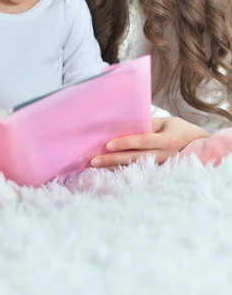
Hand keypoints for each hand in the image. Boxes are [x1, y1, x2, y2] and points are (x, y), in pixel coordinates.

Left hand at [91, 117, 208, 169]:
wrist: (200, 148)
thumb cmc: (180, 130)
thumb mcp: (167, 122)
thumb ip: (149, 124)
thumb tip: (126, 123)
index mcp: (167, 140)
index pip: (144, 141)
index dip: (126, 142)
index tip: (108, 144)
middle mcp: (165, 155)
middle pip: (135, 158)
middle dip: (113, 160)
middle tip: (94, 160)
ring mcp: (162, 166)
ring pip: (135, 167)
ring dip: (114, 167)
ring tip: (97, 166)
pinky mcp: (158, 172)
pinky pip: (139, 171)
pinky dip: (123, 171)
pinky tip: (108, 170)